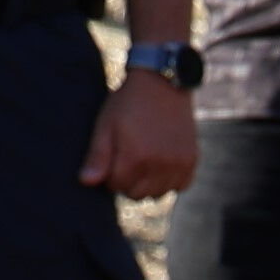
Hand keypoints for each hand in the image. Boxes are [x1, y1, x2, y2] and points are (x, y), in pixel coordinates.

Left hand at [85, 73, 193, 198]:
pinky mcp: (192, 161)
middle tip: (127, 160)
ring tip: (144, 163)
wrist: (163, 85)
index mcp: (135, 157)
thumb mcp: (105, 126)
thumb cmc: (128, 104)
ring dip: (148, 184)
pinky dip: (169, 181)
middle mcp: (159, 165)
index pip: (117, 186)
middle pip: (137, 194)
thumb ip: (97, 156)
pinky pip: (180, 186)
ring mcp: (178, 164)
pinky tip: (162, 165)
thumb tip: (87, 182)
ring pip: (159, 193)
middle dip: (128, 182)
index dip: (110, 175)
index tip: (111, 159)